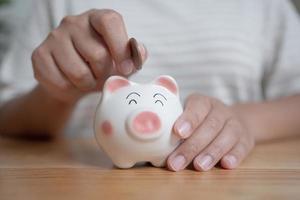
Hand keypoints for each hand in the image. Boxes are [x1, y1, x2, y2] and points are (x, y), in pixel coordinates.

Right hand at [32, 9, 146, 102]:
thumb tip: (137, 53)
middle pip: (98, 55)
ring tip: (87, 79)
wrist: (73, 81)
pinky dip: (71, 89)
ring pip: (79, 73)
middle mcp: (74, 22)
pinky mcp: (39, 55)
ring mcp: (54, 37)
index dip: (120, 48)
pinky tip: (71, 82)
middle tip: (101, 74)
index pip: (110, 21)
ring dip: (88, 83)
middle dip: (104, 73)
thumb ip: (134, 56)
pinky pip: (61, 83)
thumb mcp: (122, 61)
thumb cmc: (101, 67)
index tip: (126, 68)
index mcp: (97, 18)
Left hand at [167, 94, 254, 170]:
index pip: (197, 107)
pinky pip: (243, 147)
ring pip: (226, 136)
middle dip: (192, 146)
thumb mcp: (188, 115)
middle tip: (176, 162)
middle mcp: (220, 110)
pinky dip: (235, 155)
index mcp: (203, 102)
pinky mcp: (246, 139)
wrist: (232, 119)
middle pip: (209, 126)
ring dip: (212, 153)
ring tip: (199, 166)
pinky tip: (226, 164)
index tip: (178, 132)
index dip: (189, 119)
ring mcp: (235, 124)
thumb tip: (150, 142)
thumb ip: (174, 124)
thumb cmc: (200, 121)